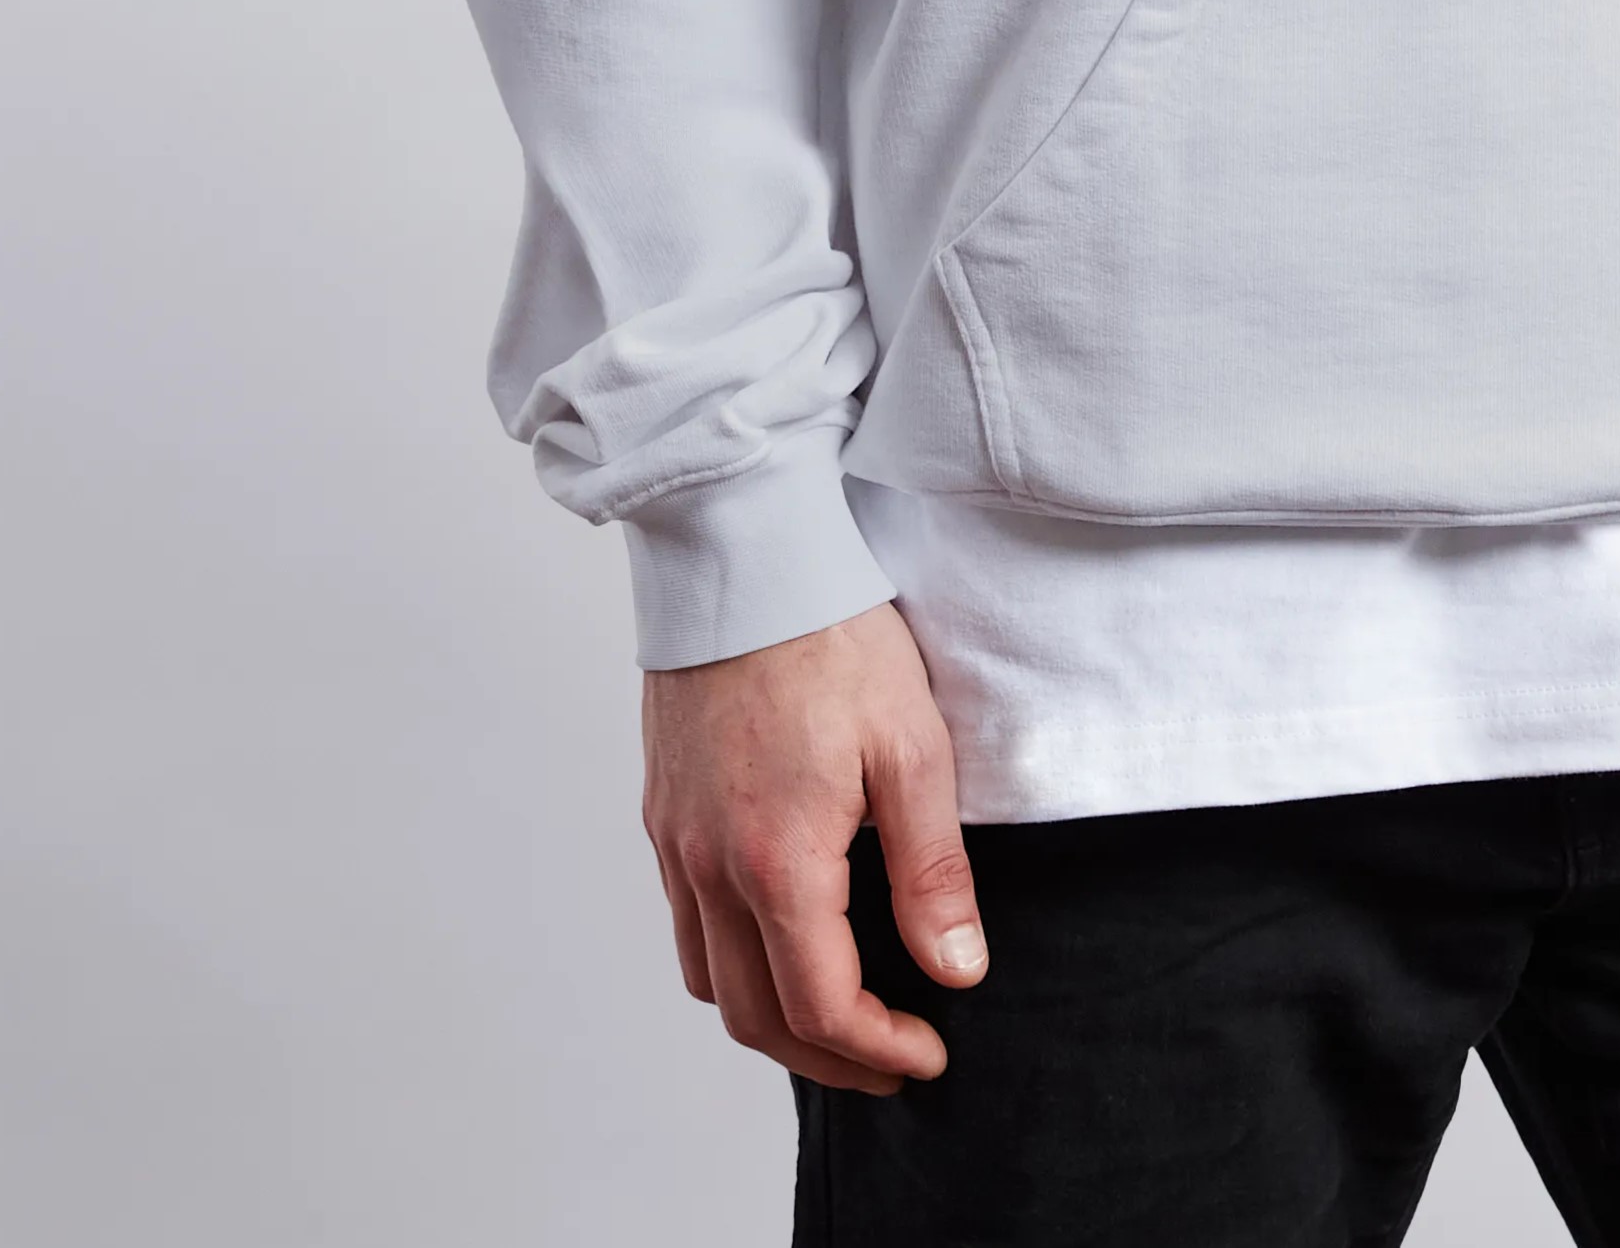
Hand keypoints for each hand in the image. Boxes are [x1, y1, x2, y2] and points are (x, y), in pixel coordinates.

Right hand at [641, 601, 986, 1092]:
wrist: (743, 558)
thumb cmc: (834, 638)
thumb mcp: (912, 748)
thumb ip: (931, 870)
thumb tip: (957, 970)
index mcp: (776, 859)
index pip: (820, 1004)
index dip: (877, 1048)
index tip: (929, 1054)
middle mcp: (708, 866)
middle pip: (754, 1015)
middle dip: (828, 1058)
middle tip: (894, 1060)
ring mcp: (675, 841)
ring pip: (707, 979)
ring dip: (772, 1019)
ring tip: (843, 1015)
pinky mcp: (663, 813)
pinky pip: (686, 925)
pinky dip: (733, 962)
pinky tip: (784, 938)